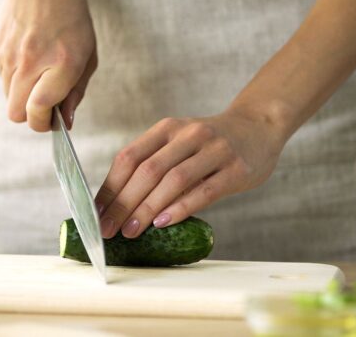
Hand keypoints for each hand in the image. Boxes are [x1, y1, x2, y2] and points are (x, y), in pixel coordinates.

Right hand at [0, 0, 96, 130]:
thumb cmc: (71, 20)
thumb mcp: (88, 55)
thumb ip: (76, 92)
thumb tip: (65, 123)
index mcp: (62, 62)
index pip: (39, 109)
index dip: (44, 123)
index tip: (53, 121)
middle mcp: (32, 61)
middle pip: (17, 114)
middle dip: (32, 117)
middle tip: (47, 106)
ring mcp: (10, 56)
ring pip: (9, 100)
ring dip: (24, 97)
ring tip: (41, 75)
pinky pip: (5, 82)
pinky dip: (17, 81)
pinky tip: (30, 59)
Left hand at [94, 107, 287, 238]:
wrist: (259, 126)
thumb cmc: (212, 143)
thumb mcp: (180, 142)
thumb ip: (156, 164)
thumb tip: (120, 205)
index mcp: (168, 128)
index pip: (130, 157)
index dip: (110, 187)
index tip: (96, 213)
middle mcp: (189, 135)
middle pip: (147, 170)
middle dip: (123, 203)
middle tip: (108, 229)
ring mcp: (214, 150)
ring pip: (173, 180)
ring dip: (148, 208)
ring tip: (132, 231)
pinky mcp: (236, 169)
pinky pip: (204, 191)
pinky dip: (181, 207)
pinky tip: (164, 223)